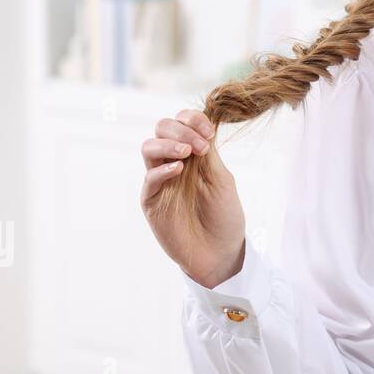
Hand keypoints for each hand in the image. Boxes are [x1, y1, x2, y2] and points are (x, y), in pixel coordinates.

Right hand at [140, 108, 244, 287]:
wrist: (220, 253)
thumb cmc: (224, 216)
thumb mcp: (222, 180)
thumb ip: (209, 155)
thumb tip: (201, 126)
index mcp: (193, 154)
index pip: (183, 122)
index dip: (193, 119)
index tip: (209, 132)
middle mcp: (173, 162)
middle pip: (161, 129)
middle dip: (180, 128)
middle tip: (200, 145)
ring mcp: (161, 181)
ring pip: (149, 147)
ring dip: (168, 143)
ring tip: (187, 152)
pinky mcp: (152, 202)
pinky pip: (149, 178)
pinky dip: (162, 169)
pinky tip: (179, 170)